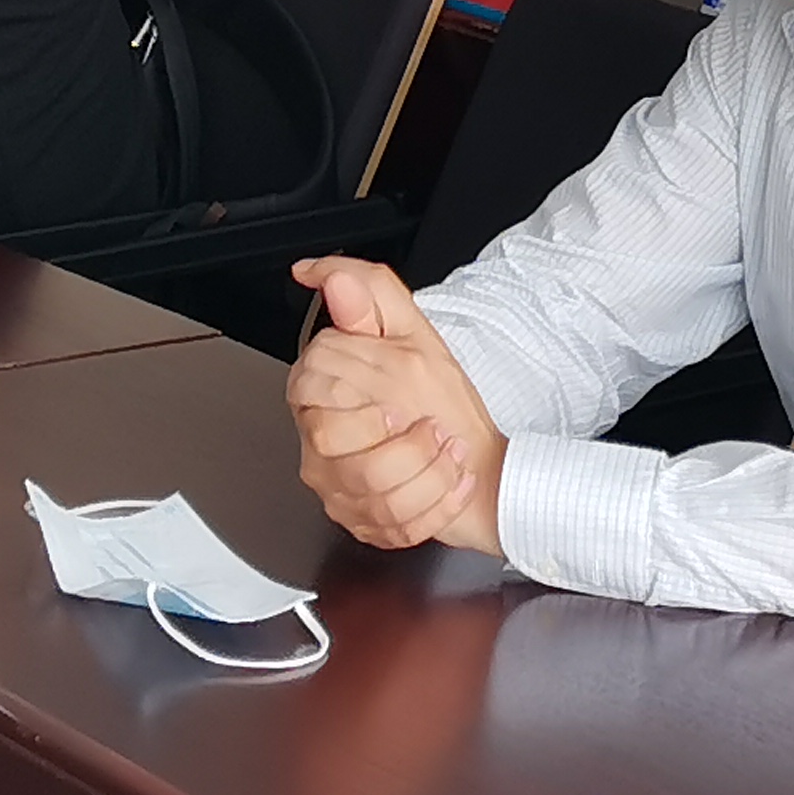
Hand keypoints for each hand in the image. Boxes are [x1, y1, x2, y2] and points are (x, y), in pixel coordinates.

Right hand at [286, 256, 504, 555]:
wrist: (480, 464)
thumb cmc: (445, 404)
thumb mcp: (415, 335)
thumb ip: (370, 298)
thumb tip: (327, 272)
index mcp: (325, 389)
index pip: (312, 382)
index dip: (361, 390)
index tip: (400, 393)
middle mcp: (321, 440)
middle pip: (333, 441)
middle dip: (401, 437)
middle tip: (431, 427)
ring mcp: (336, 485)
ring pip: (368, 486)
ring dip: (427, 470)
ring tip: (446, 454)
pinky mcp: (360, 521)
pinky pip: (390, 522)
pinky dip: (436, 503)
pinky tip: (447, 483)